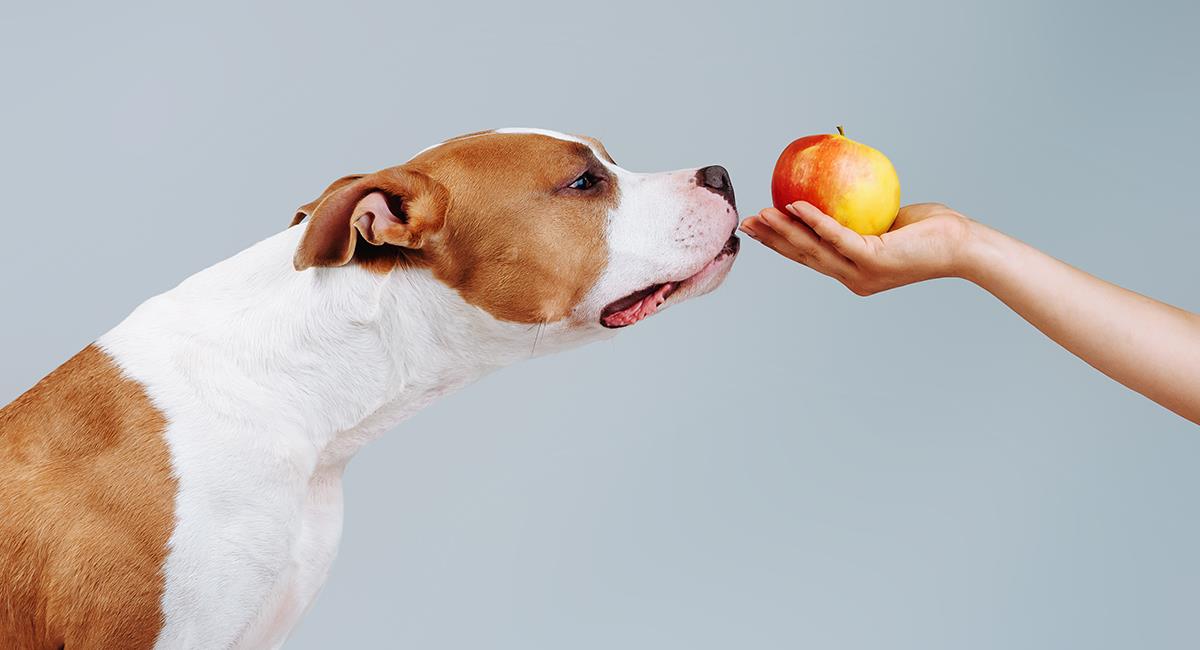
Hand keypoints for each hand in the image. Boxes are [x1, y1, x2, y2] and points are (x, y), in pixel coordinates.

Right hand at [739, 201, 975, 294]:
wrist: (965, 245)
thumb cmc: (934, 230)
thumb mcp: (889, 221)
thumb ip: (863, 214)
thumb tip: (839, 188)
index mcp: (855, 273)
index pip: (810, 258)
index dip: (781, 244)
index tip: (759, 228)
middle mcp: (855, 278)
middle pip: (804, 257)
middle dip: (772, 240)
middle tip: (747, 222)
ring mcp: (863, 272)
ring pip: (814, 249)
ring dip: (784, 230)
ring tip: (763, 213)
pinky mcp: (875, 260)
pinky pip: (837, 236)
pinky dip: (814, 220)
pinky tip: (796, 205)